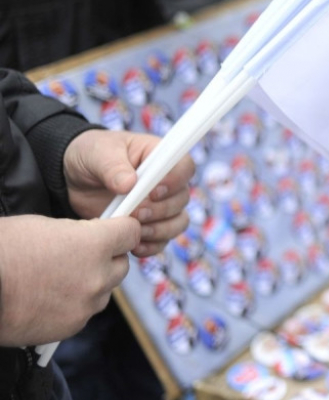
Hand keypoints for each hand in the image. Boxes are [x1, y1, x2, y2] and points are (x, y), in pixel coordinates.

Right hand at [0, 215, 139, 345]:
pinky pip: (85, 311)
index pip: (131, 233)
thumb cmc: (4, 251)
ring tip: (61, 278)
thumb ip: (78, 233)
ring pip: (105, 290)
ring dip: (93, 283)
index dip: (122, 230)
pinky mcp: (73, 326)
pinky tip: (50, 298)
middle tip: (83, 255)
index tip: (114, 230)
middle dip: (107, 258)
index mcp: (94, 244)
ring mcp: (86, 305)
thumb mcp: (43, 226)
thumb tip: (90, 237)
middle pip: (121, 265)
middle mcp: (98, 276)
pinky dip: (75, 304)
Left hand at [63, 130, 194, 257]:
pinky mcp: (149, 225)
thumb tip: (130, 184)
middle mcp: (166, 182)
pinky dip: (151, 245)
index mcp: (159, 157)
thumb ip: (113, 167)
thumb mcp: (96, 154)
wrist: (72, 181)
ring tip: (134, 232)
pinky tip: (132, 246)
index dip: (176, 181)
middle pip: (182, 198)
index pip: (184, 167)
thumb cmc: (90, 157)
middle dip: (162, 210)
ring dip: (160, 230)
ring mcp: (160, 205)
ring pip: (178, 222)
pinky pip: (163, 240)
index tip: (153, 192)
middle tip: (137, 213)